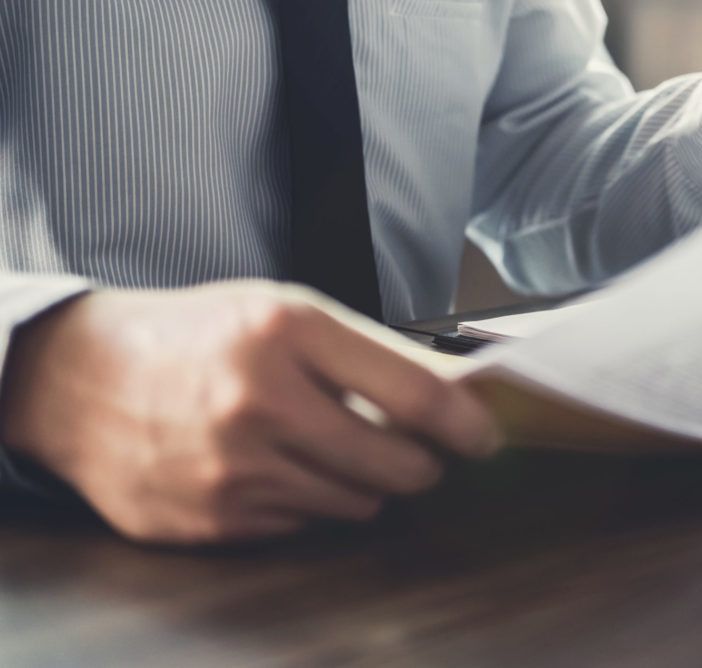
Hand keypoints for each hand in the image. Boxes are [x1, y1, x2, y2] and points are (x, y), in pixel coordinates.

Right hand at [0, 282, 499, 544]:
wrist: (85, 379)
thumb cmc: (200, 335)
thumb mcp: (284, 310)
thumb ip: (368, 352)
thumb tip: (454, 395)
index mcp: (286, 330)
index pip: (414, 394)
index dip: (465, 424)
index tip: (484, 436)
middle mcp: (260, 400)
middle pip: (395, 464)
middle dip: (422, 464)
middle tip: (420, 452)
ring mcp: (232, 467)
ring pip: (355, 503)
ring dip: (364, 483)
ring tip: (331, 448)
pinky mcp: (211, 518)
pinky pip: (303, 523)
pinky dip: (309, 501)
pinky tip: (279, 467)